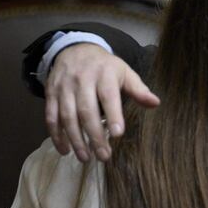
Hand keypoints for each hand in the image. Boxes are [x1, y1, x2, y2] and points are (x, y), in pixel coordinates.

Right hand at [45, 43, 159, 161]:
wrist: (75, 50)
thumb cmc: (106, 67)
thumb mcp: (125, 72)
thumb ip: (138, 89)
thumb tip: (155, 103)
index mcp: (104, 76)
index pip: (109, 97)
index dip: (113, 115)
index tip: (118, 134)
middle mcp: (82, 81)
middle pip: (86, 111)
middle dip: (94, 135)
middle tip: (104, 156)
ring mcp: (64, 88)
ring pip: (67, 116)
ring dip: (75, 139)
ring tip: (85, 158)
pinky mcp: (51, 94)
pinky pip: (51, 117)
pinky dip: (56, 135)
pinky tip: (65, 150)